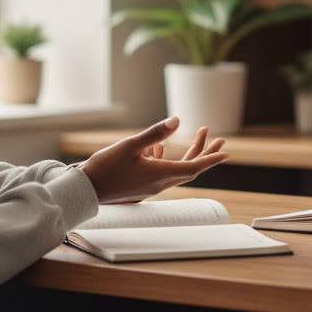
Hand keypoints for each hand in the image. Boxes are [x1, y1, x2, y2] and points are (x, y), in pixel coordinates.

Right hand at [78, 118, 227, 203]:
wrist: (85, 191)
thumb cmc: (105, 168)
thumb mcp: (130, 145)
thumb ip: (154, 133)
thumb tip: (177, 121)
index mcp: (160, 173)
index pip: (193, 166)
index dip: (211, 158)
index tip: (226, 152)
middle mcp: (159, 183)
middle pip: (190, 168)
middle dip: (206, 152)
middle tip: (220, 140)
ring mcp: (151, 186)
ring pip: (177, 169)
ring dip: (190, 155)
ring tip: (198, 139)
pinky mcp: (142, 186)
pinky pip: (162, 172)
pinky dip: (167, 159)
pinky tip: (158, 148)